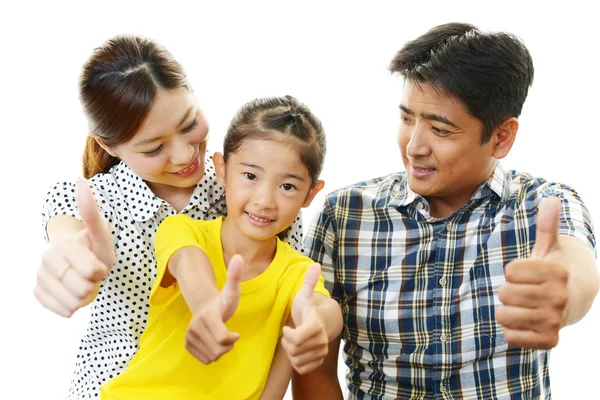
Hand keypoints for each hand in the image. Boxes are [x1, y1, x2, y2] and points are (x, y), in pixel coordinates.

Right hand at [34, 180, 115, 316]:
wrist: (81, 259)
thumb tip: (81, 182)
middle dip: (93, 286)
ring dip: (84, 298)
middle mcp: (48, 258)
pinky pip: (60, 310)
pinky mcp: (37, 290)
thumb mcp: (101, 233)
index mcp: (66, 244)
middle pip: (83, 290)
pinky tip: (72, 293)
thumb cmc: (95, 247)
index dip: (102, 271)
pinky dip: (71, 307)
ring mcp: (41, 275)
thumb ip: (91, 212)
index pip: (93, 272)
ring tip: (83, 282)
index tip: (100, 263)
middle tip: (91, 275)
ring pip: (72, 303)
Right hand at [185, 255, 242, 363]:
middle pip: (219, 351)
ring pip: (212, 357)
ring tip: (219, 336)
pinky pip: (206, 360)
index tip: (235, 333)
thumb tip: (239, 257)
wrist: (205, 306)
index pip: (223, 340)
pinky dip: (212, 354)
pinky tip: (213, 341)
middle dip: (227, 346)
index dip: (232, 339)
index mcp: (208, 316)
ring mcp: (189, 337)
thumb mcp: (232, 290)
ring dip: (220, 350)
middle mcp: (195, 327)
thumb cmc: (223, 300)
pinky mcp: (187, 344)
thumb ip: (235, 276)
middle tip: (228, 334)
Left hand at [282, 263, 328, 373]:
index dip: (287, 335)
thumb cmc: (306, 310)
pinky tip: (298, 351)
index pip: (296, 339)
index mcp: (316, 326)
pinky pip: (300, 368)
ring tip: (293, 342)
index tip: (287, 328)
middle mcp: (322, 341)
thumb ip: (309, 282)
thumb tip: (316, 264)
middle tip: (289, 334)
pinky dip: (295, 361)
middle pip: (293, 350)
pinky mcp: (317, 363)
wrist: (317, 325)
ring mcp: (321, 353)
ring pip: (296, 360)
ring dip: (290, 352)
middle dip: (287, 342)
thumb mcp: (304, 295)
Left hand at [496, 197, 568, 348]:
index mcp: (556, 272)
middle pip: (504, 293)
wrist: (576, 300)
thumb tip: (551, 200)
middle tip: (522, 291)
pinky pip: (512, 337)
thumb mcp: (550, 247)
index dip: (512, 271)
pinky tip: (524, 323)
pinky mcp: (549, 340)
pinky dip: (512, 331)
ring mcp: (554, 320)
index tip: (525, 273)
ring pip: (504, 316)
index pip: (510, 270)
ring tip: (522, 307)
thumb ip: (547, 226)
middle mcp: (558, 296)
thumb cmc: (553, 271)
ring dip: (506, 311)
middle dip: (507, 291)